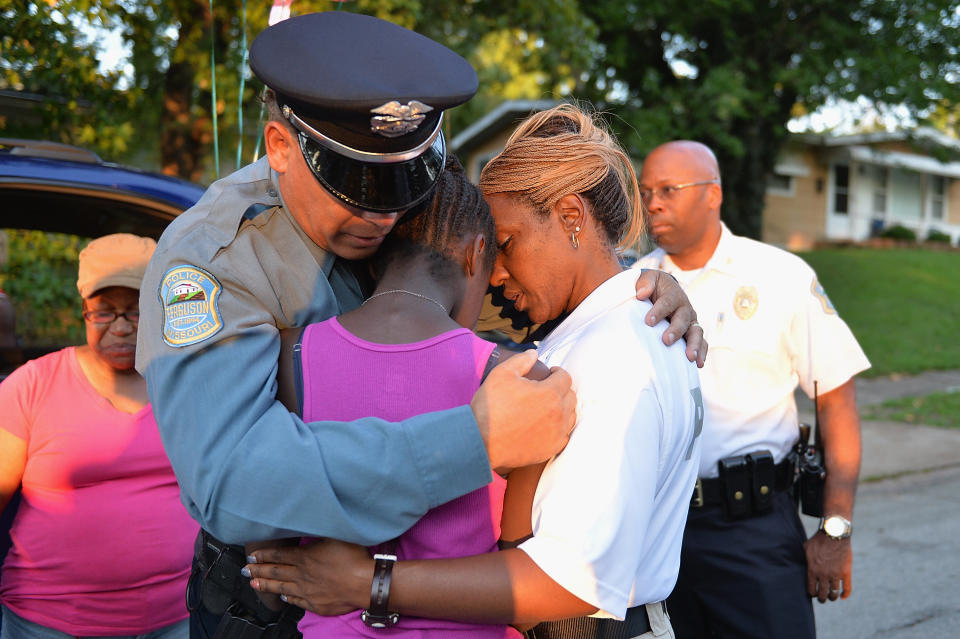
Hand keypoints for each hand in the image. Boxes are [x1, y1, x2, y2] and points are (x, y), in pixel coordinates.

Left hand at [246, 539, 372, 614]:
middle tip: (246, 570)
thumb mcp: (335, 535)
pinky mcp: (316, 604)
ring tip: (254, 583)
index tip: (252, 556)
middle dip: (258, 570)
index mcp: (305, 557)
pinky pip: (297, 602)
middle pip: (276, 572)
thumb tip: (310, 520)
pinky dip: (287, 599)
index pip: (278, 556)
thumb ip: (320, 530)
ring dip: (266, 585)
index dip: (264, 556)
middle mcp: (302, 575)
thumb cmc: (353, 558)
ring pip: (282, 588)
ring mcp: (308, 591)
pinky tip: (283, 597)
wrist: (365, 583)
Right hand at [471, 349, 575, 473]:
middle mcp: (558, 414)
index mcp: (550, 393)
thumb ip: (521, 361)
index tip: (551, 373)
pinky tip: (547, 425)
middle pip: (571, 396)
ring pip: (571, 416)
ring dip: (563, 408)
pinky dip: (559, 428)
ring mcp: (556, 434)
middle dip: (561, 389)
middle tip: (548, 388)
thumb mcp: (501, 374)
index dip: (558, 372)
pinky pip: (564, 436)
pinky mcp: (551, 449)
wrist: (481, 441)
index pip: (565, 377)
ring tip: (548, 406)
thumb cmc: (490, 407)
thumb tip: (533, 353)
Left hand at [635, 269, 706, 366]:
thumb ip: (645, 284)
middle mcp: (685, 308)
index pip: (666, 302)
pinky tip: (698, 364)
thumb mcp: (649, 278)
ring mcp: (690, 321)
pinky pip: (700, 342)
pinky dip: (701, 352)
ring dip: (694, 345)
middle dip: (675, 330)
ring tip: (690, 358)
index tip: (648, 322)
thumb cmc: (653, 286)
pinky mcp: (692, 332)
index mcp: (674, 295)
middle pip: (682, 320)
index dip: (658, 312)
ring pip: (696, 333)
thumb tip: (641, 294)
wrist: (663, 289)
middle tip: (666, 341)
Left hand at [804, 531, 851, 602]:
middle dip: (821, 599)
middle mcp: (824, 575)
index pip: (811, 590)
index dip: (812, 594)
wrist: (834, 534)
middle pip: (822, 594)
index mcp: (812, 570)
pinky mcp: (846, 572)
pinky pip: (847, 588)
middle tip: (822, 599)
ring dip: (832, 597)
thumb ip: (802, 559)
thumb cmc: (818, 540)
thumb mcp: (805, 549)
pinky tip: (842, 596)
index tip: (813, 594)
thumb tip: (794, 562)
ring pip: (834, 593)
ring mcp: (835, 574)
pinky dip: (845, 594)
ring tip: (831, 597)